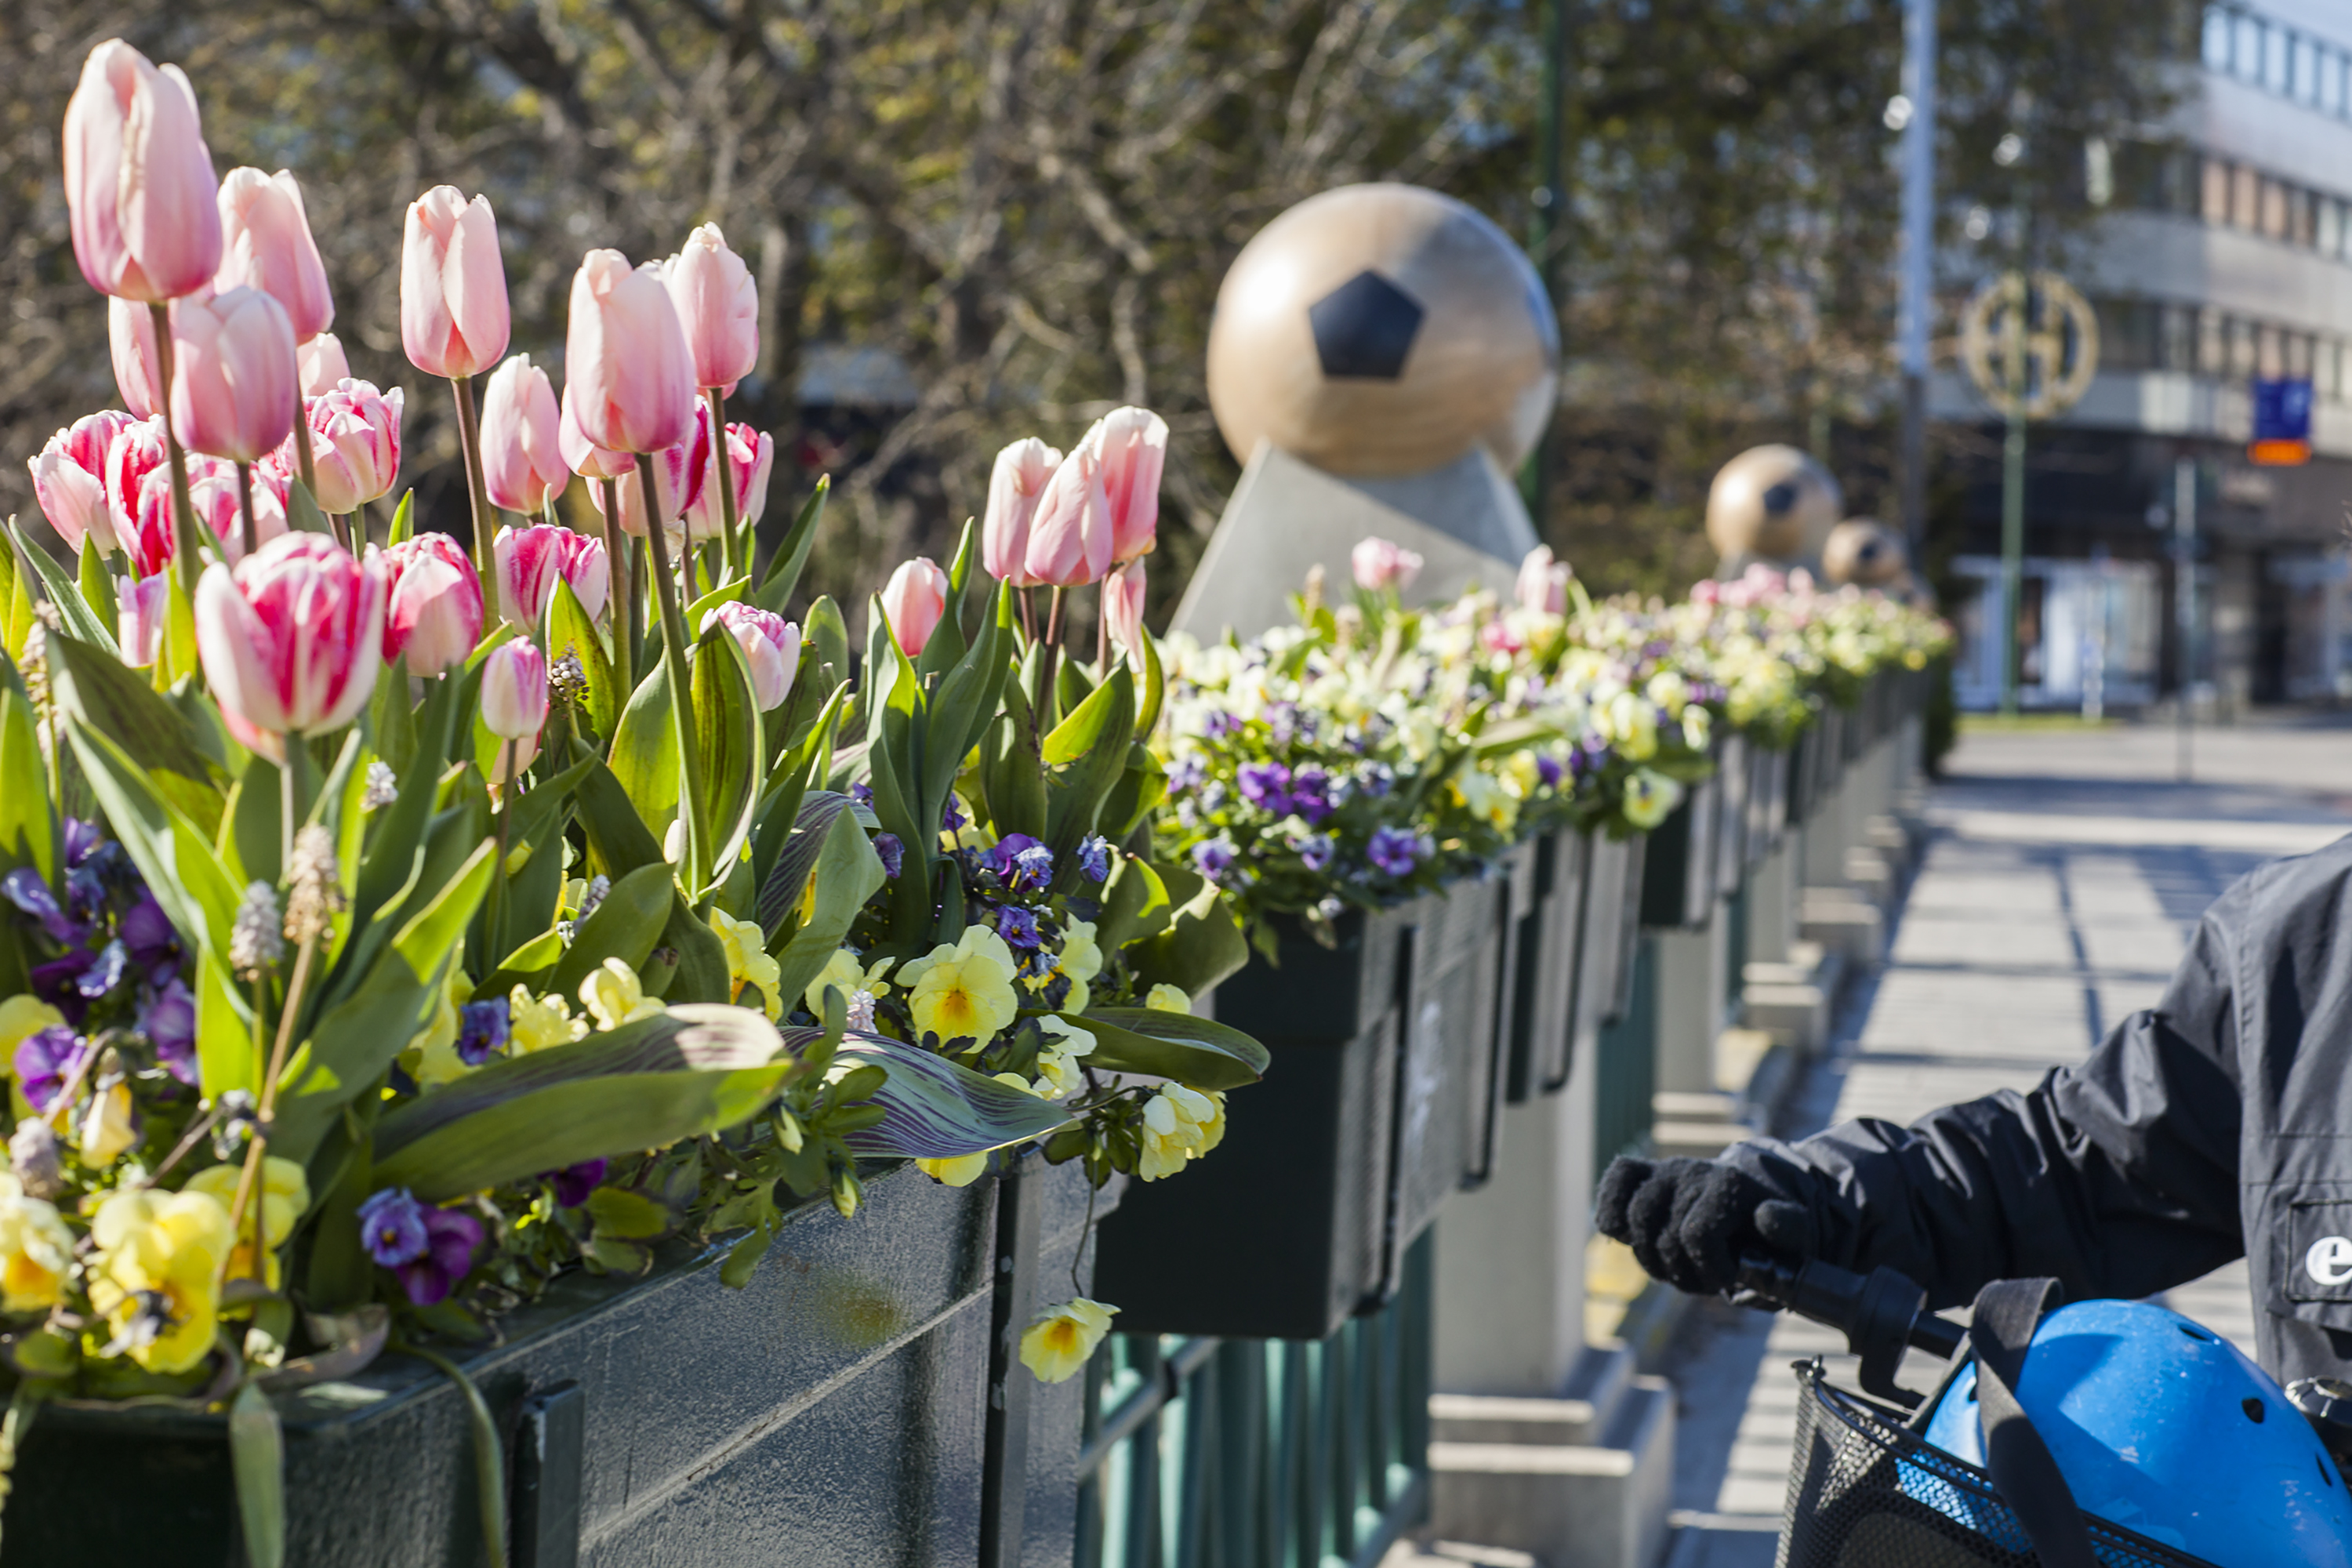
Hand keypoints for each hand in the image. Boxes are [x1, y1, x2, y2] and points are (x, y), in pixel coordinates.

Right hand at [1594, 1154, 1815, 1296]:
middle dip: (1680, 1270)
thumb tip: (1765, 1216)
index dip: (1708, 1270)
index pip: (1695, 1235)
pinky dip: (1612, 1212)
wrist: (1762, 1198)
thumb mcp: (1799, 1235)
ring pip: (1633, 1218)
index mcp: (1730, 1186)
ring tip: (1674, 1268)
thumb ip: (1790, 1228)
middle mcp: (1693, 1172)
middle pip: (1661, 1235)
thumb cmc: (1776, 1229)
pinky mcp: (1646, 1173)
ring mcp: (1666, 1171)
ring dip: (1650, 1256)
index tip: (1729, 1279)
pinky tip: (1626, 1237)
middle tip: (1703, 1279)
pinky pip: (1616, 1181)